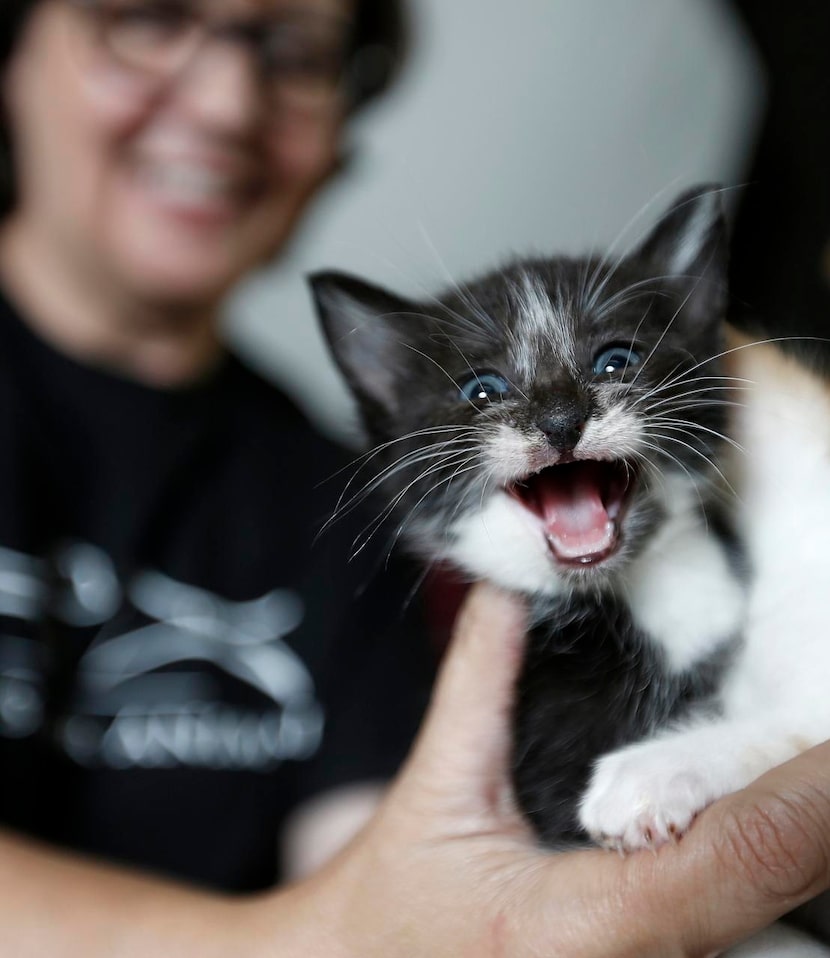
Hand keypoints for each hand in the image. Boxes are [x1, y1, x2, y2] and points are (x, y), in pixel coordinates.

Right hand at [305, 583, 829, 956]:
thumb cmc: (389, 909)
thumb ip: (480, 683)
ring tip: (806, 790)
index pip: (737, 858)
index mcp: (588, 930)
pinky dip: (762, 897)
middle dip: (816, 832)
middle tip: (824, 754)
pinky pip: (736, 948)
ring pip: (772, 940)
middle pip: (785, 911)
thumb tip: (503, 589)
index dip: (806, 794)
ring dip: (799, 863)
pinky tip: (771, 845)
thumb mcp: (439, 788)